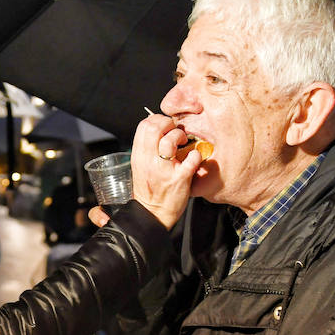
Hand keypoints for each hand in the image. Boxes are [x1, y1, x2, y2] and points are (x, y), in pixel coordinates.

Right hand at [92, 113, 198, 228]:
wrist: (153, 214)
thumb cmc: (149, 190)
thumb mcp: (140, 166)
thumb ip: (147, 148)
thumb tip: (159, 131)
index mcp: (138, 156)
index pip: (144, 126)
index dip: (157, 120)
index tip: (165, 127)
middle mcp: (148, 161)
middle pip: (155, 127)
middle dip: (169, 124)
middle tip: (175, 132)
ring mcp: (163, 170)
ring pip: (170, 140)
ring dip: (181, 136)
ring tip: (183, 143)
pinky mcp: (179, 179)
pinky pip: (191, 158)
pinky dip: (196, 155)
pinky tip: (194, 159)